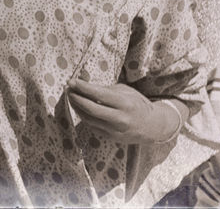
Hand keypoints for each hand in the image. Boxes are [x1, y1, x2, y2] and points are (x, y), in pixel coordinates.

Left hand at [67, 80, 181, 143]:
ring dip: (76, 107)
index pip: (99, 94)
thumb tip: (82, 83)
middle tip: (68, 89)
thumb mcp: (124, 91)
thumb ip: (104, 88)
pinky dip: (83, 116)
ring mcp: (115, 130)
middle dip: (76, 98)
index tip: (72, 81)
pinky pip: (92, 126)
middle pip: (91, 109)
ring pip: (88, 119)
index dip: (83, 87)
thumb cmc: (136, 103)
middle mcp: (120, 119)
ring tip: (71, 97)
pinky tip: (79, 108)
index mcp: (125, 103)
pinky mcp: (111, 138)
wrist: (151, 126)